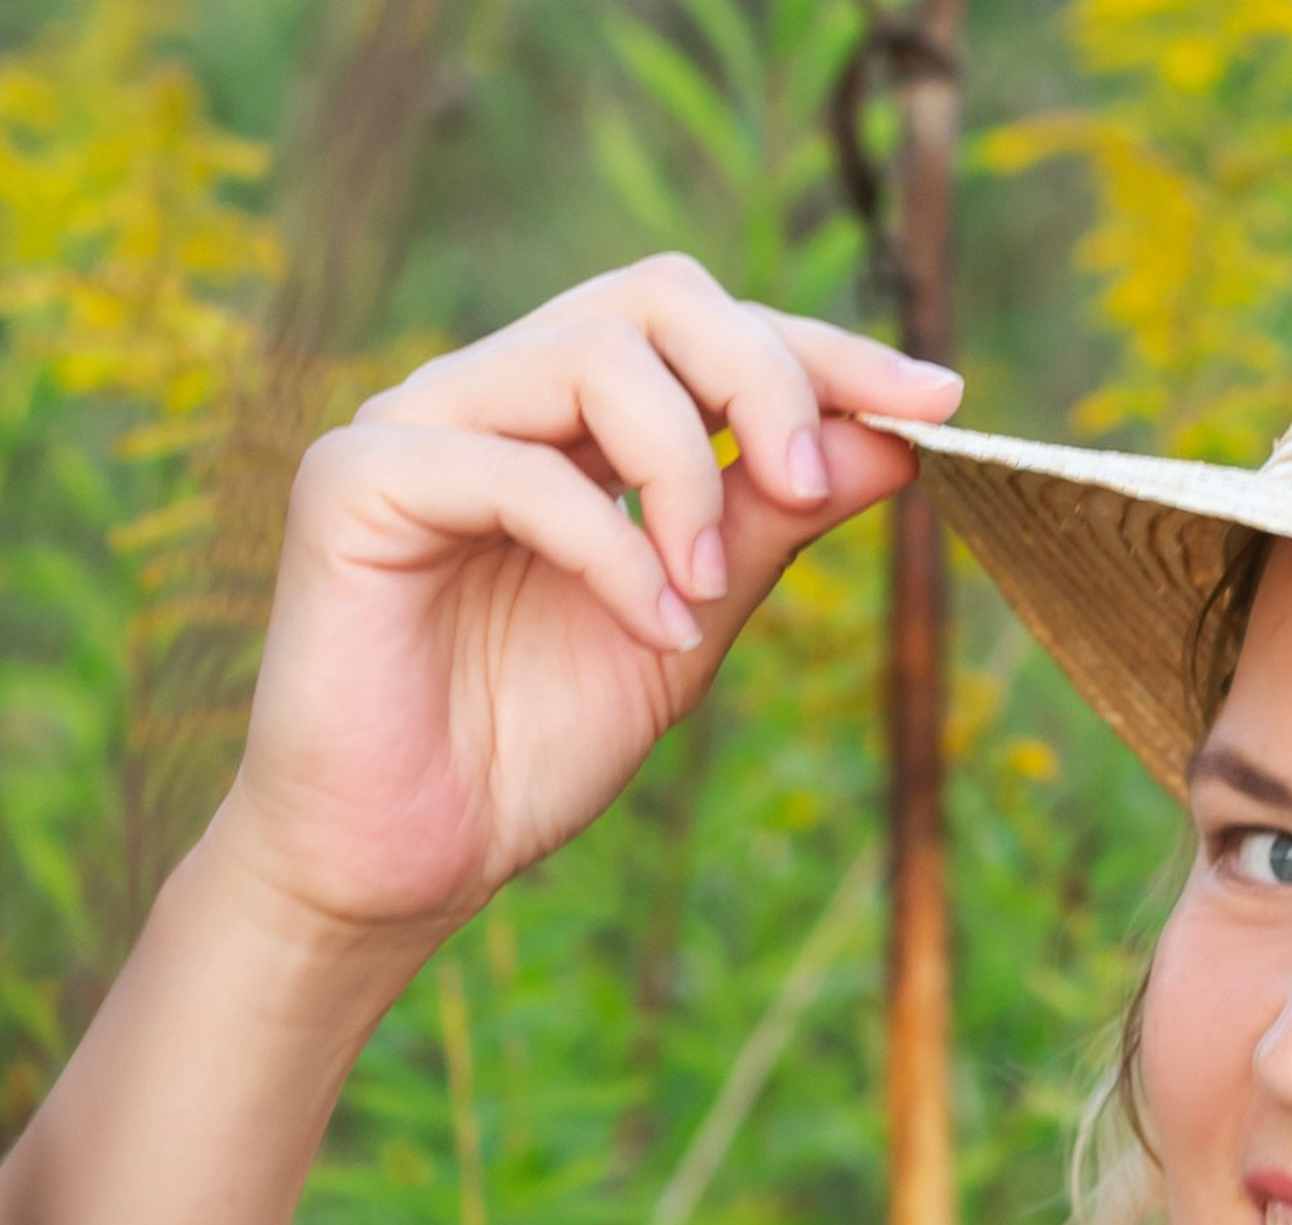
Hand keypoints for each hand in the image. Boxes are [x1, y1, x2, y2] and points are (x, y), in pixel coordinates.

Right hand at [215, 260, 959, 947]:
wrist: (402, 862)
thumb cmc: (525, 750)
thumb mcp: (689, 627)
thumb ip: (771, 525)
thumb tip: (894, 436)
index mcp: (565, 419)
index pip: (704, 331)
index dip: (823, 354)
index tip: (934, 405)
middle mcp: (490, 394)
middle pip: (651, 295)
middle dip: (761, 376)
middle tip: (811, 484)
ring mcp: (417, 425)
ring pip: (589, 354)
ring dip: (684, 469)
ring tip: (706, 593)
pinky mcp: (357, 482)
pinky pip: (513, 468)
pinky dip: (607, 546)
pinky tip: (651, 627)